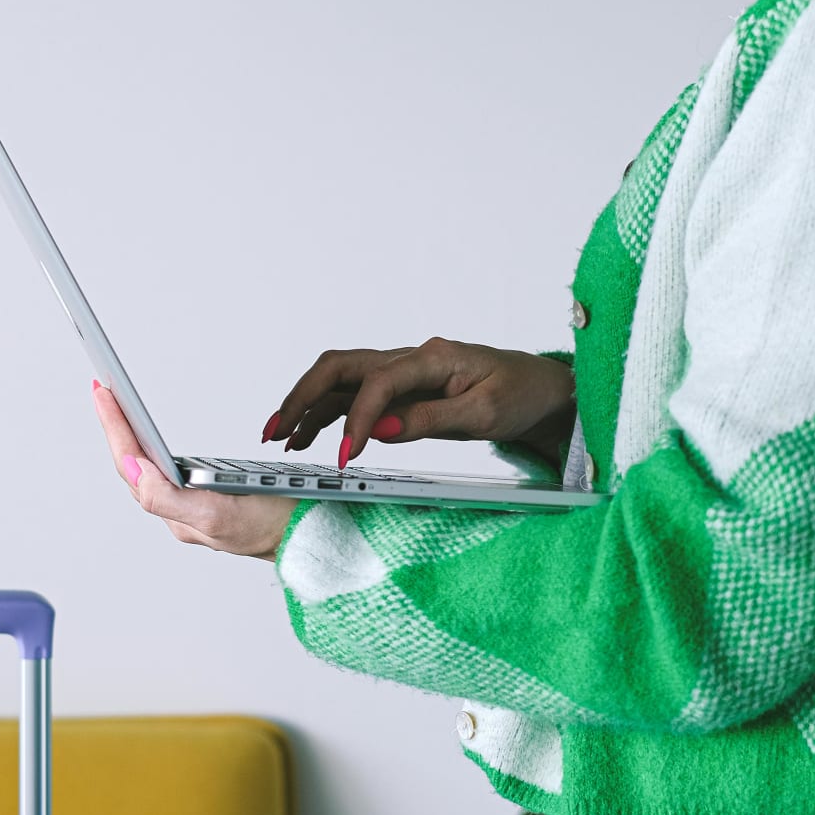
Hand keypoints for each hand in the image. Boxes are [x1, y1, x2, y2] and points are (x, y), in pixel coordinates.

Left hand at [92, 382, 296, 559]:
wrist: (311, 540)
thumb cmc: (275, 529)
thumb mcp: (220, 515)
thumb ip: (170, 499)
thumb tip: (136, 471)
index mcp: (178, 514)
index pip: (133, 466)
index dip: (115, 427)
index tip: (105, 392)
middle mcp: (181, 514)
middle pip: (134, 466)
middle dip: (116, 426)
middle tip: (104, 390)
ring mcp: (194, 509)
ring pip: (148, 470)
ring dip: (129, 437)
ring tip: (116, 407)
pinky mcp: (208, 503)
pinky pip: (166, 474)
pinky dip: (152, 450)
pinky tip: (149, 440)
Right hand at [263, 337, 576, 469]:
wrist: (538, 388)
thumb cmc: (518, 395)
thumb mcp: (484, 415)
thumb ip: (431, 420)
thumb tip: (381, 430)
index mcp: (433, 358)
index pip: (379, 382)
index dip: (356, 418)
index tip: (346, 456)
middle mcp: (410, 358)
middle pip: (341, 367)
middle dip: (303, 396)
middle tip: (276, 431)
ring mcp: (402, 371)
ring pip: (340, 379)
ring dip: (306, 405)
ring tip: (279, 438)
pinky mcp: (401, 389)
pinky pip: (354, 395)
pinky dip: (326, 413)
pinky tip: (307, 437)